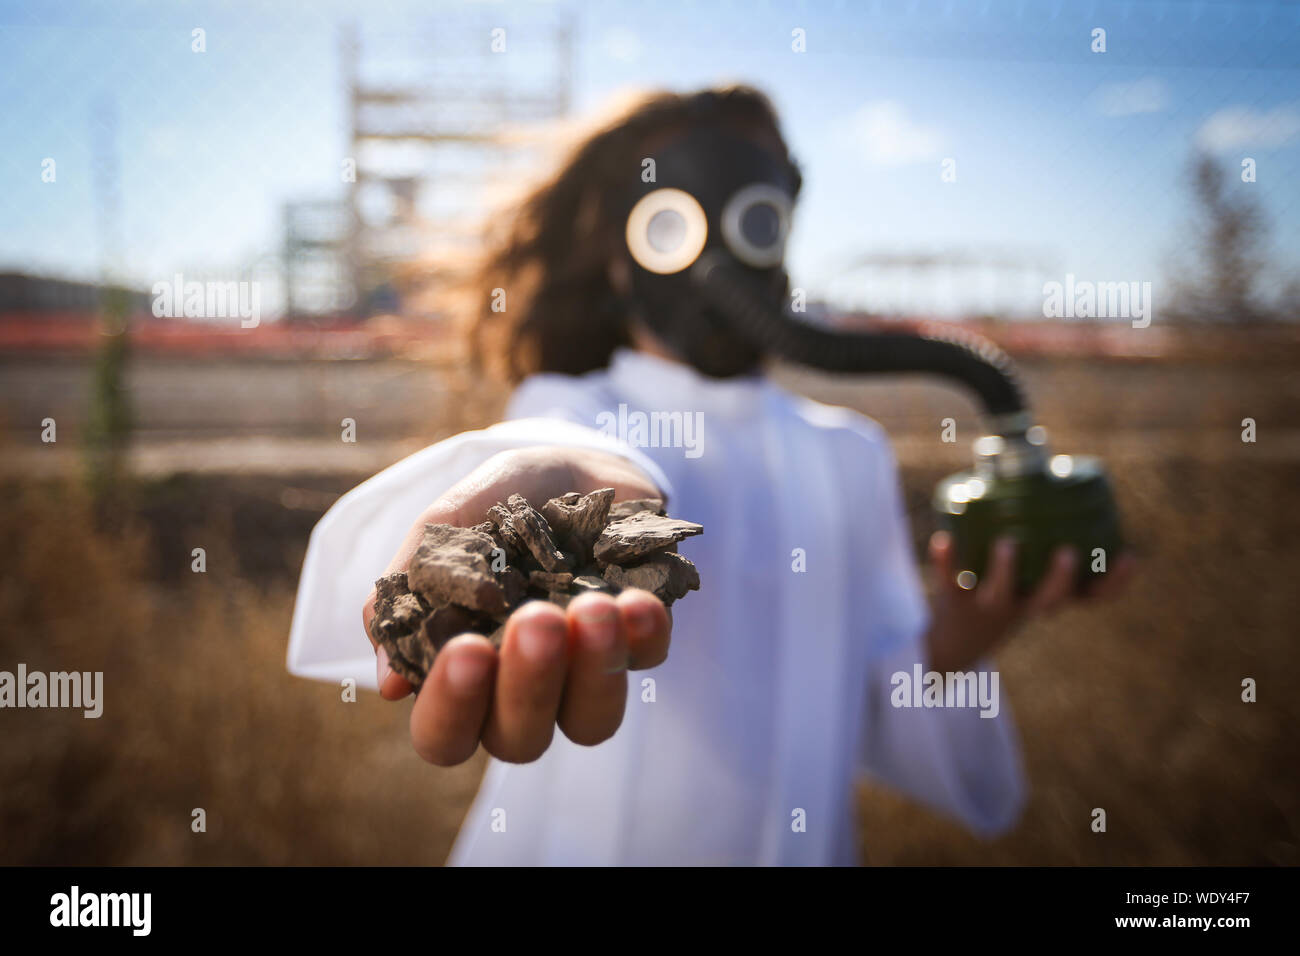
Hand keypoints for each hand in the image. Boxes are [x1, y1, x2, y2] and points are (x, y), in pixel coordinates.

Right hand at [361, 445, 673, 765]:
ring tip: (595, 606)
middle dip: (528, 683)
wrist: (571, 462)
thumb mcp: (446, 526)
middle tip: (537, 618)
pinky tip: (635, 599)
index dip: (451, 709)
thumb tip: (390, 683)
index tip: (466, 650)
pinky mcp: (641, 646)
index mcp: (463, 675)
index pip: (444, 733)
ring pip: (591, 721)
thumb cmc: (496, 502)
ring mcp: (584, 676)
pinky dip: (643, 633)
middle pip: (519, 739)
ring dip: (593, 669)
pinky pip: (648, 661)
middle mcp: (521, 691)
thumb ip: (413, 590)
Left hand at [924, 531, 1135, 672]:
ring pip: (999, 594)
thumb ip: (1046, 531)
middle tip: (1067, 552)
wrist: (961, 638)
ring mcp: (988, 605)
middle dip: (1060, 579)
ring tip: (1007, 543)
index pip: (1090, 596)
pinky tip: (942, 539)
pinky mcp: (953, 602)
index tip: (1129, 557)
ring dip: (1005, 571)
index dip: (1113, 582)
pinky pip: (948, 581)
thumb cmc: (1008, 590)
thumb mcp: (1034, 573)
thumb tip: (1047, 462)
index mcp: (1048, 597)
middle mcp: (1023, 604)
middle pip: (1048, 601)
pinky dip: (944, 562)